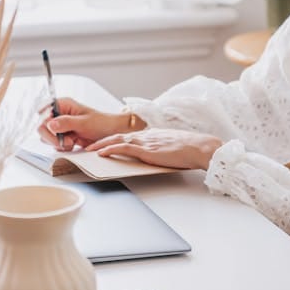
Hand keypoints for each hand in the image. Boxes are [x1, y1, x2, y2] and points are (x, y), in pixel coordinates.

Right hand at [37, 97, 128, 150]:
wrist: (110, 133)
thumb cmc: (100, 123)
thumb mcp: (84, 122)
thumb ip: (66, 123)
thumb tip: (50, 124)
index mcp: (62, 105)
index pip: (42, 111)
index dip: (45, 121)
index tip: (54, 130)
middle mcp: (58, 114)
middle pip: (41, 126)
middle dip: (52, 137)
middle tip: (67, 141)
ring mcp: (59, 125)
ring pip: (46, 137)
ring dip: (58, 143)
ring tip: (72, 142)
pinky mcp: (62, 136)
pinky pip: (54, 143)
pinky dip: (62, 146)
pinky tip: (73, 144)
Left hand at [85, 129, 222, 170]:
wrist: (200, 147)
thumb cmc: (191, 149)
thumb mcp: (172, 146)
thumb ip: (161, 148)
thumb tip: (157, 155)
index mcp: (153, 134)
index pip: (129, 135)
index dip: (115, 138)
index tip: (105, 142)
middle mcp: (146, 135)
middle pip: (118, 135)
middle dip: (102, 140)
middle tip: (89, 145)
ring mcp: (146, 142)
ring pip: (117, 140)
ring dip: (101, 144)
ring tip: (89, 150)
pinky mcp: (147, 150)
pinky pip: (124, 148)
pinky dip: (110, 149)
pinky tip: (101, 153)